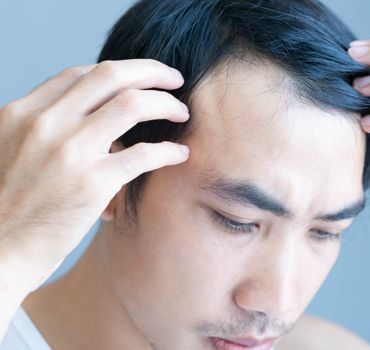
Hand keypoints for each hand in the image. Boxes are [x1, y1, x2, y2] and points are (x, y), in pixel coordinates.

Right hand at [0, 59, 189, 291]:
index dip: (120, 70)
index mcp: (23, 112)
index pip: (80, 74)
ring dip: (166, 105)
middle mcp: (46, 124)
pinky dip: (169, 150)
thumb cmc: (7, 208)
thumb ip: (44, 128)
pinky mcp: (93, 184)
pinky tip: (180, 154)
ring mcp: (70, 152)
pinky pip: (144, 154)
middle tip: (175, 79)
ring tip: (182, 113)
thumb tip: (89, 117)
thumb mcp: (10, 150)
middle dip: (152, 71)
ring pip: (133, 105)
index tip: (142, 77)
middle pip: (112, 76)